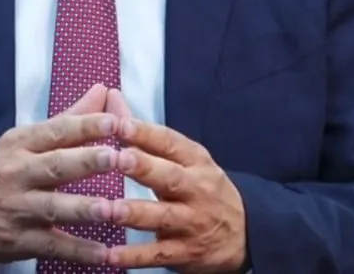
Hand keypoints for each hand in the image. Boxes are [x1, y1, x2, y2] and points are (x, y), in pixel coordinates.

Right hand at [0, 83, 121, 264]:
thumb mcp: (21, 140)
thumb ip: (66, 120)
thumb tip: (102, 91)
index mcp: (20, 144)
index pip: (55, 131)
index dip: (84, 126)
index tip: (114, 121)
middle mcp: (17, 173)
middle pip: (55, 166)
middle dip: (88, 162)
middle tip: (118, 158)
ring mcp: (16, 208)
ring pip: (53, 207)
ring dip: (84, 209)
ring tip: (113, 208)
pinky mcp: (16, 240)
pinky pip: (51, 245)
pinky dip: (78, 251)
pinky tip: (104, 253)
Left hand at [107, 117, 247, 273]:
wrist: (246, 233)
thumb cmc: (203, 187)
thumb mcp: (184, 157)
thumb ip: (144, 132)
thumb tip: (111, 97)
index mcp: (194, 161)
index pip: (169, 143)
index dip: (144, 133)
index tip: (117, 123)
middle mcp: (196, 189)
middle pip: (170, 177)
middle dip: (143, 168)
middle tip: (116, 159)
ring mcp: (192, 222)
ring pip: (163, 217)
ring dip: (134, 213)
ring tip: (107, 209)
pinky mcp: (185, 252)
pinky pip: (158, 254)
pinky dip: (134, 256)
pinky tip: (110, 255)